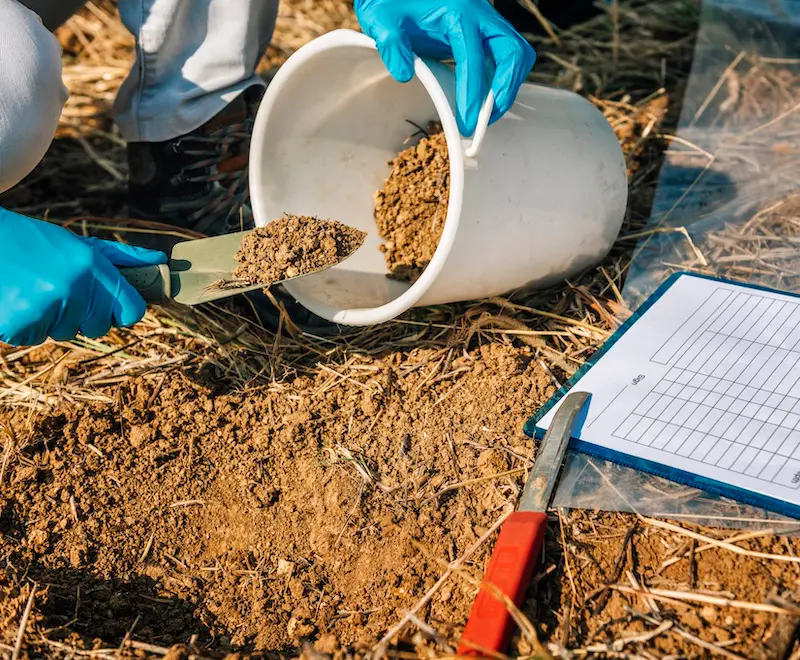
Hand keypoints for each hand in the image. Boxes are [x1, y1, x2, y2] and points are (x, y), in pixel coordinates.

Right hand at [0, 208, 166, 346]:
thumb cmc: (34, 242)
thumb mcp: (78, 244)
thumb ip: (121, 257)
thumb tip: (160, 261)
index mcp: (93, 267)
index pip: (132, 311)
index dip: (121, 311)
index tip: (108, 304)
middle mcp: (74, 287)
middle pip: (99, 327)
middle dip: (82, 315)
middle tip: (57, 289)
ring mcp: (47, 307)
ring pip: (65, 333)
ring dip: (51, 319)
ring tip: (31, 290)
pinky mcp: (20, 324)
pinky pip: (35, 338)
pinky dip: (24, 325)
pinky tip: (14, 299)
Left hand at [355, 0, 535, 135]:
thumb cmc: (392, 3)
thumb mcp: (382, 20)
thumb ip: (392, 45)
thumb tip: (404, 74)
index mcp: (458, 13)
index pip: (474, 59)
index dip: (472, 95)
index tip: (466, 124)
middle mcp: (480, 15)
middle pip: (513, 53)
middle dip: (504, 90)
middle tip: (485, 120)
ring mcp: (486, 23)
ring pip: (516, 55)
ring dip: (507, 87)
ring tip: (486, 115)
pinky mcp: (485, 32)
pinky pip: (506, 56)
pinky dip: (502, 80)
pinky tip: (483, 100)